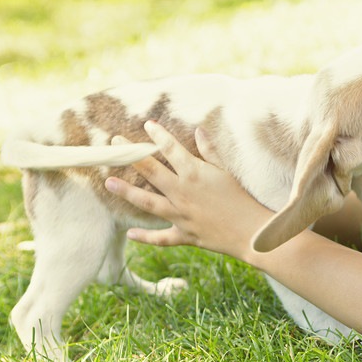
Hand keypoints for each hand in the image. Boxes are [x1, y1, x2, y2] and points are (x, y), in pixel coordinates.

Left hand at [104, 121, 270, 257]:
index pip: (171, 149)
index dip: (158, 135)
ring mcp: (181, 215)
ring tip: (109, 182)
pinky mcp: (184, 235)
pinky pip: (161, 237)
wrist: (251, 232)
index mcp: (194, 174)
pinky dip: (145, 237)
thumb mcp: (227, 171)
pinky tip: (130, 233)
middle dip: (131, 155)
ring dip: (127, 192)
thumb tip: (199, 131)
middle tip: (114, 143)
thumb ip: (210, 152)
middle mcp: (182, 193)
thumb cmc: (242, 199)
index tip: (147, 125)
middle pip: (151, 171)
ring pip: (147, 202)